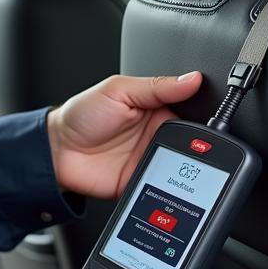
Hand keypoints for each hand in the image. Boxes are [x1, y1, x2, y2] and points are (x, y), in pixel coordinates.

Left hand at [46, 73, 202, 198]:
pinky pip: (160, 189)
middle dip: (195, 150)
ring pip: (179, 170)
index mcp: (156, 110)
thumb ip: (156, 86)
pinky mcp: (141, 182)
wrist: (56, 151)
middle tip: (196, 149)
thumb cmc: (81, 115)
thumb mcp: (119, 90)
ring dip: (181, 171)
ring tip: (178, 166)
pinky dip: (165, 189)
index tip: (211, 123)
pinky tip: (164, 184)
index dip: (200, 119)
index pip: (189, 114)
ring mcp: (149, 160)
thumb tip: (192, 79)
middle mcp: (156, 136)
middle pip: (189, 146)